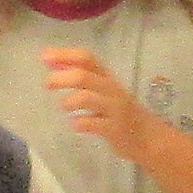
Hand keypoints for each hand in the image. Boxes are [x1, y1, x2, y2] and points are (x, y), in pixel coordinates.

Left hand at [40, 47, 166, 159]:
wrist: (148, 137)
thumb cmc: (119, 111)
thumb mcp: (103, 90)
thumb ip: (81, 77)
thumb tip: (54, 63)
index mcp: (107, 77)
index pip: (87, 58)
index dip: (65, 55)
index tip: (44, 57)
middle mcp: (111, 89)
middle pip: (84, 76)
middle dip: (62, 78)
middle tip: (47, 84)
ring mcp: (114, 109)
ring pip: (88, 98)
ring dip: (70, 101)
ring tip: (63, 107)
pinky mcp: (115, 130)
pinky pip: (95, 124)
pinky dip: (81, 123)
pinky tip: (75, 124)